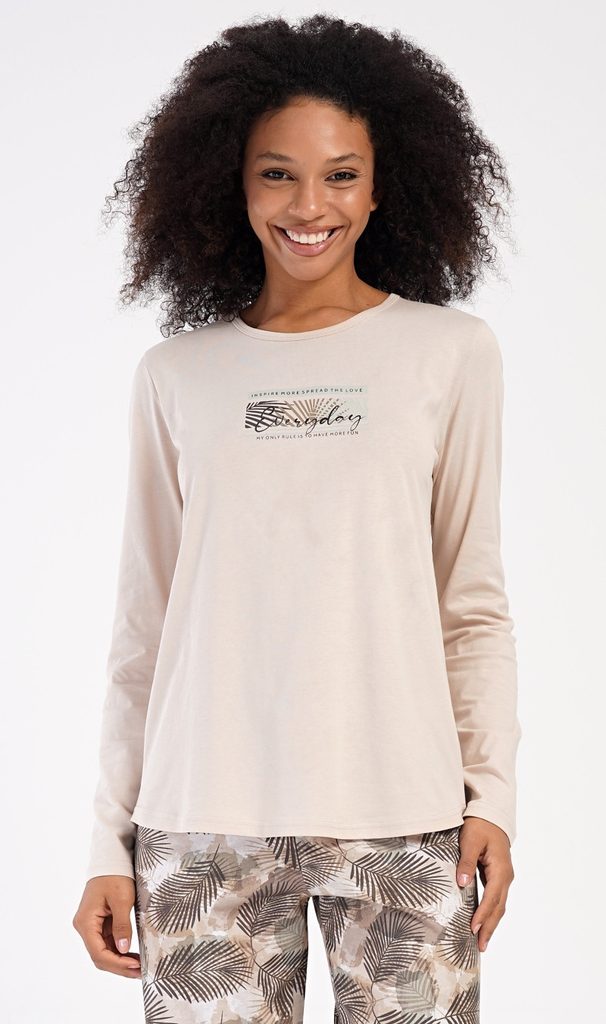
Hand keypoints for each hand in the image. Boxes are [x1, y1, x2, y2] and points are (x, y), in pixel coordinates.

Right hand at [73, 875, 141, 977]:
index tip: (135, 966)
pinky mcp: (100, 924)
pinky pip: (108, 944)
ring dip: (120, 961)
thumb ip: (122, 926)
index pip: (98, 953)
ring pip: (104, 952)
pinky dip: (120, 952)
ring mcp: (91, 926)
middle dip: (119, 966)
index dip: (117, 963)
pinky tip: (133, 956)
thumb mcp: (122, 899)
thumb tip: (123, 950)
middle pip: (100, 956)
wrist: (111, 860)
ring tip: (140, 967)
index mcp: (85, 922)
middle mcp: (84, 927)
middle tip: (140, 972)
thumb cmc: (115, 876)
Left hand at [456, 816, 514, 952]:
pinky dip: (490, 913)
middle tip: (481, 946)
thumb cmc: (479, 826)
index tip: (473, 929)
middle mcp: (505, 877)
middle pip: (499, 907)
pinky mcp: (498, 877)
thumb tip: (462, 882)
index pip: (492, 898)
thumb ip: (466, 861)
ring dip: (491, 923)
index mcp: (500, 869)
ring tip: (482, 941)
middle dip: (489, 927)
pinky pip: (495, 899)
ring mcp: (503, 878)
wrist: (490, 815)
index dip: (483, 915)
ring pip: (499, 906)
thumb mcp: (470, 841)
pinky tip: (482, 922)